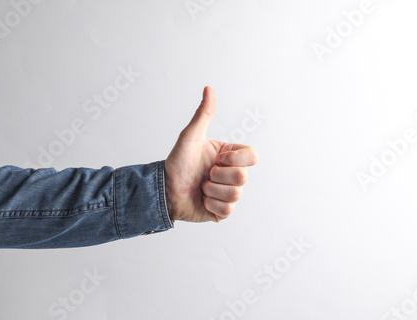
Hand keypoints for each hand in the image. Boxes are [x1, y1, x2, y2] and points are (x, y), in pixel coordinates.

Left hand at [164, 86, 257, 222]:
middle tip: (204, 174)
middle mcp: (232, 174)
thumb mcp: (190, 137)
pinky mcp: (222, 211)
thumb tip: (209, 88)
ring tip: (200, 187)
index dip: (235, 159)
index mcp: (230, 156)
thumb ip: (203, 114)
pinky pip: (227, 210)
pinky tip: (201, 200)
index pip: (252, 156)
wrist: (164, 191)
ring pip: (235, 194)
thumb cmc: (177, 163)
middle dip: (217, 176)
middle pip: (242, 176)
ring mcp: (228, 194)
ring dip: (211, 191)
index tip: (217, 159)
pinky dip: (210, 205)